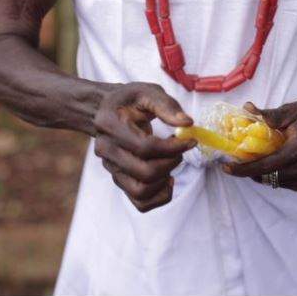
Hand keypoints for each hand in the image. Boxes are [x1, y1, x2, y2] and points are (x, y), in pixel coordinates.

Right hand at [93, 82, 195, 211]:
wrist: (106, 111)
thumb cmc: (129, 101)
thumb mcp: (147, 92)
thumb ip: (167, 106)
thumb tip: (187, 124)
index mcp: (110, 125)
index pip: (144, 147)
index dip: (173, 148)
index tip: (190, 140)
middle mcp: (106, 151)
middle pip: (144, 173)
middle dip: (171, 163)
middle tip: (179, 150)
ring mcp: (111, 169)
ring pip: (140, 192)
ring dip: (164, 181)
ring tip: (172, 163)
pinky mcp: (119, 180)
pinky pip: (140, 203)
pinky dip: (159, 197)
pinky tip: (167, 180)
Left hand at [223, 98, 296, 190]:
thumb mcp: (291, 109)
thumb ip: (269, 115)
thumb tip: (246, 109)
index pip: (269, 164)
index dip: (245, 168)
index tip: (227, 168)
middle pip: (270, 176)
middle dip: (248, 171)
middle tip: (233, 162)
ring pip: (275, 181)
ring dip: (259, 174)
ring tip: (249, 160)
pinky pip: (283, 183)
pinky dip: (271, 175)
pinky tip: (267, 164)